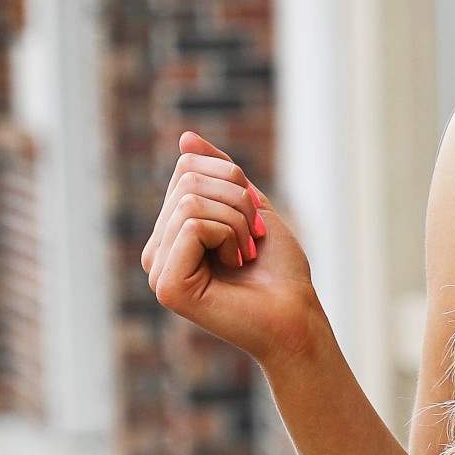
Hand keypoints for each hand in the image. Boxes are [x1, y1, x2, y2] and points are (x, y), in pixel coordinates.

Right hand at [142, 131, 316, 365]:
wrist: (297, 317)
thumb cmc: (280, 271)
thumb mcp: (250, 207)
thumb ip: (218, 173)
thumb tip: (185, 137)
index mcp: (171, 235)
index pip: (187, 169)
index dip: (231, 181)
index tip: (252, 220)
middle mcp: (157, 253)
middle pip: (187, 181)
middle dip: (236, 201)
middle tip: (253, 239)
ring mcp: (158, 271)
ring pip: (190, 201)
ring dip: (236, 221)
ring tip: (245, 254)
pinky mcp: (168, 286)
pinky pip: (192, 225)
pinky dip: (227, 236)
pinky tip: (236, 264)